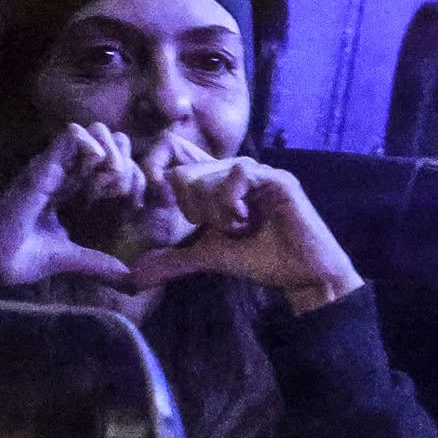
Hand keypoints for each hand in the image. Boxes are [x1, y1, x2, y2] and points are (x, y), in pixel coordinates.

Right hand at [0, 125, 142, 285]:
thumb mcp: (71, 258)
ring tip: (112, 188)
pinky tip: (97, 183)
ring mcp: (55, 164)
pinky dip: (96, 153)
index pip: (114, 162)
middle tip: (125, 192)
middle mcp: (67, 171)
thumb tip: (129, 280)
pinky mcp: (43, 165)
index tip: (133, 204)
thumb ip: (99, 263)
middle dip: (128, 160)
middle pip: (111, 141)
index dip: (131, 177)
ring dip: (114, 156)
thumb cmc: (22, 256)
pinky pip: (75, 136)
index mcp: (74, 188)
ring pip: (98, 133)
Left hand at [129, 156, 365, 314]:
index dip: (165, 178)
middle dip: (195, 207)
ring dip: (216, 210)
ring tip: (239, 227)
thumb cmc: (262, 261)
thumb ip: (175, 259)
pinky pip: (238, 172)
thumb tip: (135, 277)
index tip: (174, 212)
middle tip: (221, 228)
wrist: (302, 275)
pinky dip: (233, 200)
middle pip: (185, 172)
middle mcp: (236, 171)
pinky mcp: (276, 177)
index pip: (180, 160)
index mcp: (219, 183)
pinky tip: (247, 219)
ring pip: (210, 174)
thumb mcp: (209, 257)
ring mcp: (257, 171)